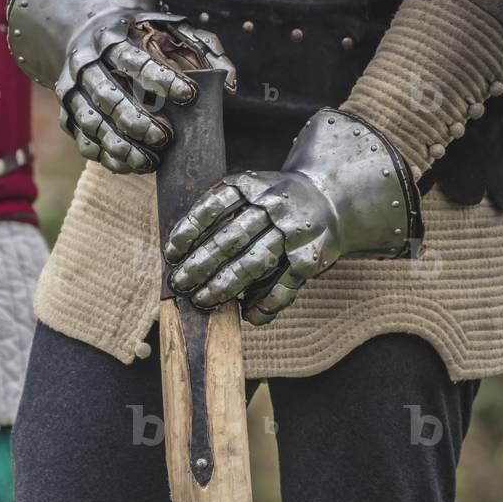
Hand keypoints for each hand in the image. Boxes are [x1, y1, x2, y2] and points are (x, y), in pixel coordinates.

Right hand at [7, 0, 234, 172]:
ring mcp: (72, 91)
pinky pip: (84, 141)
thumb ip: (205, 49)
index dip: (162, 80)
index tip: (190, 96)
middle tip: (167, 138)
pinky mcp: (68, 115)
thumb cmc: (141, 37)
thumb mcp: (172, 29)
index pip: (135, 60)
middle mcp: (87, 64)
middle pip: (109, 96)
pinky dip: (106, 157)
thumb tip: (230, 83)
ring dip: (121, 146)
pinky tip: (131, 166)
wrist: (86, 31)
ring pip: (92, 123)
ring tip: (150, 162)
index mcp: (113, 39)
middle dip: (138, 121)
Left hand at [165, 109, 420, 325]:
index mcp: (252, 185)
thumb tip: (180, 254)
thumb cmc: (275, 201)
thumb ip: (222, 212)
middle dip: (200, 265)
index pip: (214, 206)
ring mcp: (293, 232)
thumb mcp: (250, 189)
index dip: (189, 230)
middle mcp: (273, 206)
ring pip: (254, 264)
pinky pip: (284, 286)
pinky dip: (265, 304)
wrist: (332, 196)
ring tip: (202, 301)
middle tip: (180, 285)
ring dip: (224, 286)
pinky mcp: (311, 257)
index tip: (170, 253)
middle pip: (230, 239)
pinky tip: (246, 316)